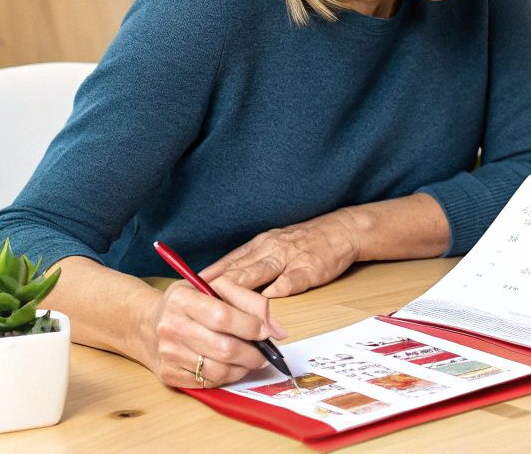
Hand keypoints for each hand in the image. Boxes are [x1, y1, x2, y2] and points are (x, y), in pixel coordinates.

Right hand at [139, 277, 286, 389]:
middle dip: (253, 354)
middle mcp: (170, 326)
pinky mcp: (168, 374)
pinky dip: (226, 378)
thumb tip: (277, 330)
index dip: (250, 326)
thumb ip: (249, 302)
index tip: (265, 331)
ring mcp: (167, 353)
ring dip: (242, 369)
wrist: (146, 324)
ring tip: (249, 360)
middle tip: (263, 353)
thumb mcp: (215, 288)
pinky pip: (207, 383)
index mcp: (182, 298)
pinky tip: (229, 367)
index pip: (223, 316)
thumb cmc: (188, 303)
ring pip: (218, 370)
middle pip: (224, 348)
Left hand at [200, 210, 362, 297]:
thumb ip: (249, 263)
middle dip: (217, 284)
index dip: (209, 275)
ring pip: (261, 271)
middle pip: (240, 268)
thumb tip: (220, 283)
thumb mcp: (273, 245)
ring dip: (241, 286)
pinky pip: (292, 279)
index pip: (229, 261)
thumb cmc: (304, 242)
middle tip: (197, 298)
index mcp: (260, 245)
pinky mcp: (310, 268)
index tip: (187, 288)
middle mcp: (270, 248)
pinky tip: (268, 298)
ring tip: (223, 300)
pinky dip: (279, 288)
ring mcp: (290, 258)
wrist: (342, 230)